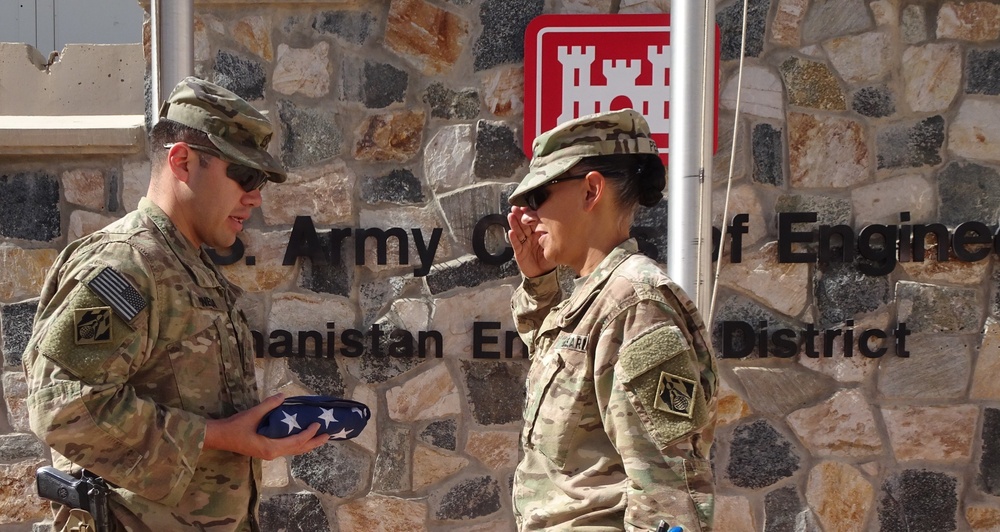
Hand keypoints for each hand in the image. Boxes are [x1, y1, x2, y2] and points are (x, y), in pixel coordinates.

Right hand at [204, 394, 330, 459]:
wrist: (219, 437)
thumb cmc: (235, 427)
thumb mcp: (252, 414)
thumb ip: (269, 405)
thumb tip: (283, 396)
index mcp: (271, 447)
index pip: (297, 442)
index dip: (309, 434)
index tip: (318, 424)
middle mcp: (273, 453)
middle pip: (299, 449)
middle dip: (314, 443)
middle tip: (329, 435)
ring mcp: (270, 454)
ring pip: (293, 450)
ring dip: (307, 444)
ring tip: (319, 437)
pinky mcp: (266, 451)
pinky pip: (287, 449)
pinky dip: (297, 444)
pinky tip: (301, 438)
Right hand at [508, 207, 555, 277]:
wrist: (543, 274)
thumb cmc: (549, 260)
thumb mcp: (553, 247)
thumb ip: (551, 238)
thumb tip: (551, 227)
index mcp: (539, 234)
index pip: (534, 222)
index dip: (530, 215)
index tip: (526, 207)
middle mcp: (530, 237)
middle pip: (524, 224)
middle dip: (519, 216)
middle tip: (515, 207)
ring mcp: (524, 244)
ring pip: (518, 232)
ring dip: (514, 224)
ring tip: (510, 216)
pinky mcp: (519, 252)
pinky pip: (516, 244)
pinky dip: (513, 238)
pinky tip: (510, 232)